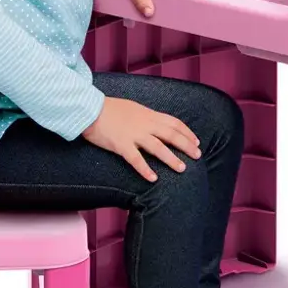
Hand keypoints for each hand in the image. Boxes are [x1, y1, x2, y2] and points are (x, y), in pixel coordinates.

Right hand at [81, 96, 201, 181]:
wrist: (89, 108)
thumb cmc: (108, 108)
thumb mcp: (133, 108)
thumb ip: (145, 117)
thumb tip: (156, 125)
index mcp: (148, 114)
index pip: (173, 123)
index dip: (187, 132)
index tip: (196, 141)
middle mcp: (144, 124)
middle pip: (171, 135)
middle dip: (186, 145)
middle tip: (197, 155)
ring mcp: (133, 134)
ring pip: (158, 147)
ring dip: (171, 158)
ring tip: (182, 168)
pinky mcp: (120, 145)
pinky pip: (136, 159)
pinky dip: (145, 169)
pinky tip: (153, 179)